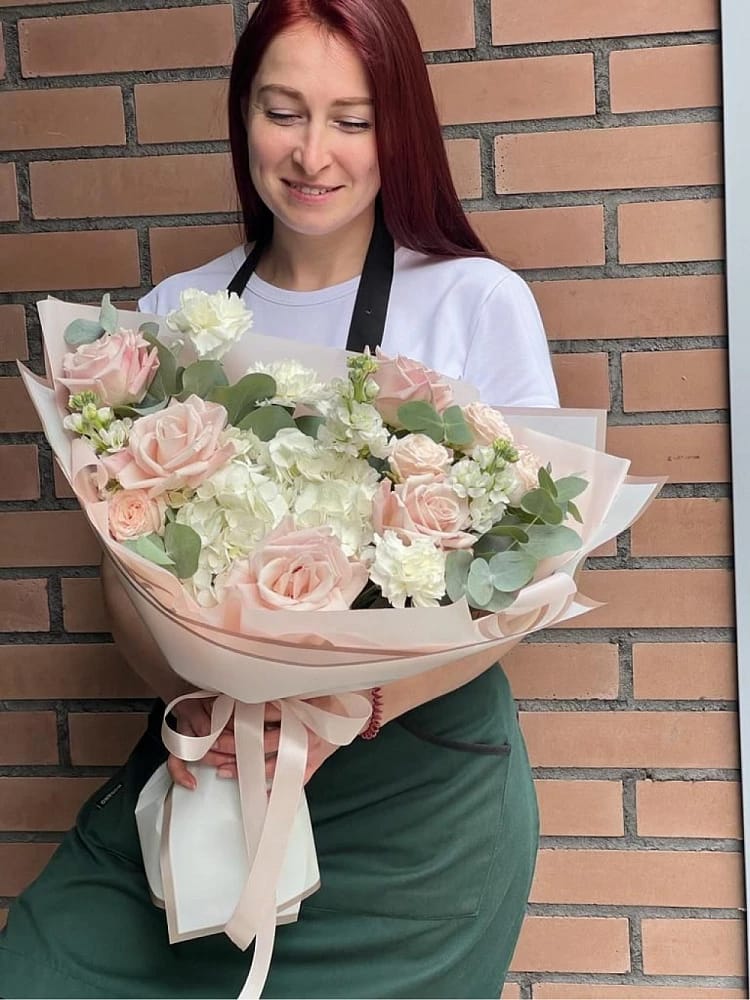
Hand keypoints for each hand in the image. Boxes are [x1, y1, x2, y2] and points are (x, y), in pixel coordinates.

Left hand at [167, 696, 341, 789]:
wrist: (356, 707)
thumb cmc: (327, 695)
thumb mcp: (304, 689)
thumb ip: (280, 692)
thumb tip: (252, 688)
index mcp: (296, 710)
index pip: (260, 717)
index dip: (237, 722)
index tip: (217, 724)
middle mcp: (301, 732)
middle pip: (260, 742)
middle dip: (234, 747)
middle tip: (212, 749)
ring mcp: (307, 751)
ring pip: (271, 765)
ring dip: (247, 769)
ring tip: (224, 771)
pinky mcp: (314, 763)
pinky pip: (294, 781)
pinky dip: (276, 789)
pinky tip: (259, 795)